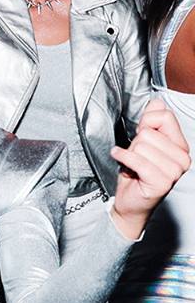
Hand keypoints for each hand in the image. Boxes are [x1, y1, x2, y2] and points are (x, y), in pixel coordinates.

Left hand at [111, 98, 190, 238]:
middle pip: (149, 132)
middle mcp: (182, 159)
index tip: (141, 134)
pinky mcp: (161, 182)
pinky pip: (137, 160)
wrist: (130, 200)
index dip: (146, 122)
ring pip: (141, 145)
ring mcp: (174, 172)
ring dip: (130, 153)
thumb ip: (151, 121)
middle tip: (136, 156)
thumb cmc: (136, 172)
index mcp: (180, 146)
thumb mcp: (142, 141)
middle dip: (136, 142)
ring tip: (133, 164)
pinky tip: (120, 160)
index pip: (164, 117)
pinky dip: (123, 158)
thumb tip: (157, 102)